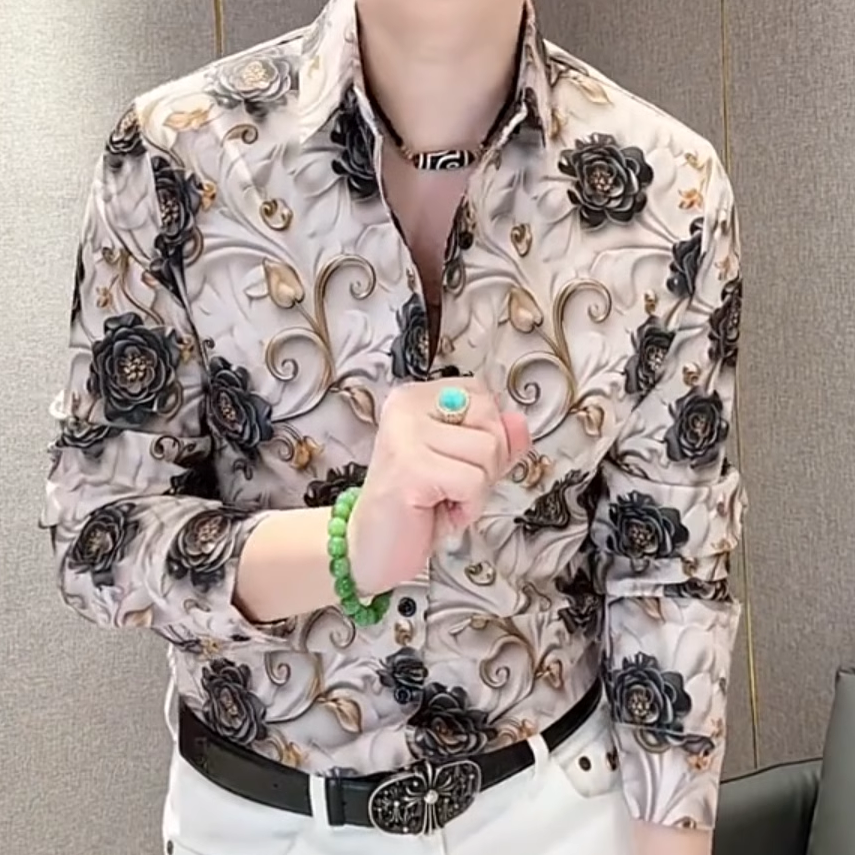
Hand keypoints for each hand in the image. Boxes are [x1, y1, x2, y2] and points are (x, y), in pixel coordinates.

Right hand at [349, 378, 530, 594]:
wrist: (372, 549)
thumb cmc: (416, 508)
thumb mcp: (465, 466)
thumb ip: (496, 441)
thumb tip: (520, 423)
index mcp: (416, 398)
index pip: (483, 395)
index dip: (490, 435)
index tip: (458, 462)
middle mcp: (407, 407)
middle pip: (491, 421)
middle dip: (487, 465)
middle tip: (451, 487)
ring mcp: (406, 435)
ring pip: (488, 451)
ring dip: (476, 490)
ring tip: (444, 499)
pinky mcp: (411, 467)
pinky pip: (473, 481)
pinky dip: (467, 507)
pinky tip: (439, 511)